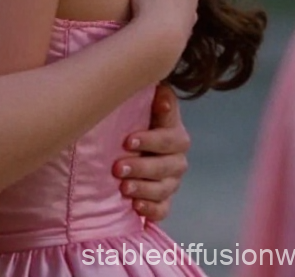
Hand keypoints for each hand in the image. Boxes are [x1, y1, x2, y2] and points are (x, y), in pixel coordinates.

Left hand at [114, 84, 190, 222]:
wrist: (129, 144)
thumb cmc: (132, 117)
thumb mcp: (137, 104)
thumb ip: (146, 94)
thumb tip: (157, 85)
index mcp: (172, 130)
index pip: (169, 135)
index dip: (151, 139)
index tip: (128, 140)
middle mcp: (176, 156)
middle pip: (167, 165)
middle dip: (142, 167)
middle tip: (118, 167)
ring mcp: (171, 179)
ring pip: (165, 187)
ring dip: (144, 188)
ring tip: (123, 187)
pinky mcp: (164, 198)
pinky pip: (163, 209)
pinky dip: (151, 209)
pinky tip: (137, 206)